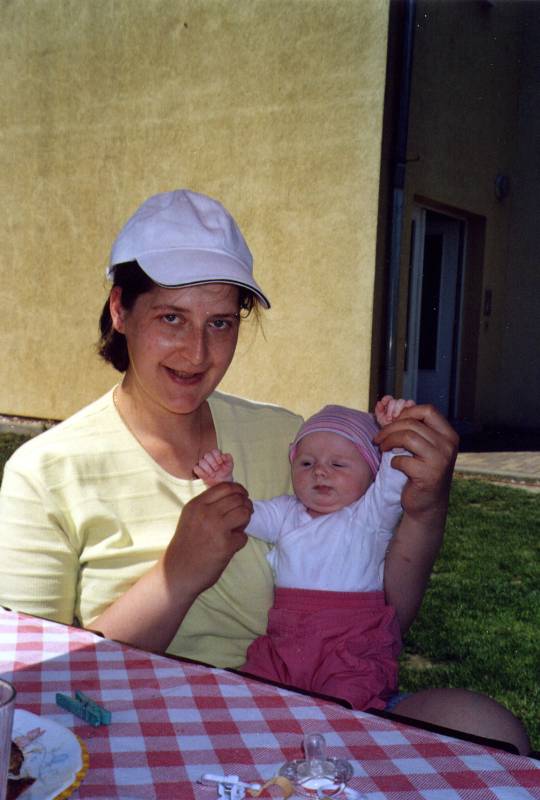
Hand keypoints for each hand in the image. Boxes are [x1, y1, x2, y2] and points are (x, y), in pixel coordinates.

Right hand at [164, 481, 251, 594]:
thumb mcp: (190, 517)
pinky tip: (230, 545)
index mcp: (197, 504)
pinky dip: (240, 541)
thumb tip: (234, 496)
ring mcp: (217, 529)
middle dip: (246, 505)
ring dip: (246, 520)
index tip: (243, 496)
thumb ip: (208, 505)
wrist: (177, 572)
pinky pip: (243, 537)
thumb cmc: (186, 545)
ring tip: (239, 528)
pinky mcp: (226, 546)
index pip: (225, 487)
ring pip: (244, 513)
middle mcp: (206, 513)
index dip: (239, 490)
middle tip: (245, 513)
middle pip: (238, 499)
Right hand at [194, 449, 233, 484]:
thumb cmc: (225, 472)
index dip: (217, 457)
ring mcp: (202, 463)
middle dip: (213, 463)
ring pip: (201, 461)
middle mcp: (208, 457)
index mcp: (215, 454)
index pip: (214, 451)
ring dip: (208, 469)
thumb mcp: (230, 465)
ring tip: (213, 475)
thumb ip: (229, 458)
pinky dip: (202, 473)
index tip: (221, 463)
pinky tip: (207, 476)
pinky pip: (196, 468)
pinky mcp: (198, 470)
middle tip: (217, 469)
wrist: (222, 482)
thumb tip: (223, 455)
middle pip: (207, 455)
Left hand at [374, 395, 415, 427]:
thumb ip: (378, 410)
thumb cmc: (390, 428)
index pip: (388, 398)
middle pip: (395, 400)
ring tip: (395, 419)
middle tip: (388, 418)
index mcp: (390, 405)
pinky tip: (403, 416)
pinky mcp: (413, 408)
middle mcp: (398, 405)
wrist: (398, 435)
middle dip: (391, 408)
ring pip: (402, 401)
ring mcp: (406, 406)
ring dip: (397, 409)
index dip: (386, 399)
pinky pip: (411, 403)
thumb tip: (379, 402)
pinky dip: (407, 408)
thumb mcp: (381, 420)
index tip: (383, 404)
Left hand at [374, 403, 457, 518]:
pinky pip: (402, 460)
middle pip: (412, 423)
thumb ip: (414, 429)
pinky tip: (395, 466)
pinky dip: (393, 462)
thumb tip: (390, 407)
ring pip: (407, 437)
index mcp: (449, 435)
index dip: (406, 413)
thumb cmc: (422, 471)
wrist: (428, 504)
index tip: (393, 423)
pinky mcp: (429, 475)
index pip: (428, 410)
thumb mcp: (424, 448)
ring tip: (382, 448)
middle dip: (389, 429)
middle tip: (378, 439)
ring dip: (388, 442)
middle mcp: (448, 445)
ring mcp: (440, 460)